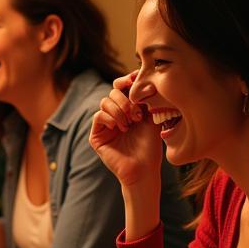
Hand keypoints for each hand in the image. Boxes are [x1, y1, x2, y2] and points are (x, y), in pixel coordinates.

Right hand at [89, 73, 162, 188]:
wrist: (143, 168)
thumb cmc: (150, 147)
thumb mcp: (152, 118)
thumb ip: (146, 99)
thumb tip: (142, 80)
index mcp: (128, 109)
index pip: (122, 88)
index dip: (126, 81)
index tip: (135, 79)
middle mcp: (116, 115)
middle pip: (113, 92)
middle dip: (126, 100)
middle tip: (137, 114)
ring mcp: (105, 125)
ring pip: (105, 102)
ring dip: (119, 110)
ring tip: (130, 124)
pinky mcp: (97, 135)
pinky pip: (98, 116)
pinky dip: (109, 118)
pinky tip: (120, 127)